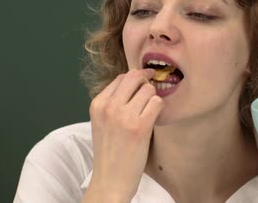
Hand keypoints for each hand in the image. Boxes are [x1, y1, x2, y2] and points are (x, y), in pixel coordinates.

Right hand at [83, 69, 164, 202]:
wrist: (110, 180)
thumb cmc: (110, 152)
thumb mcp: (102, 122)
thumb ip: (113, 102)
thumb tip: (136, 82)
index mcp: (97, 104)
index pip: (121, 77)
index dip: (136, 79)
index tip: (144, 84)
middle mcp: (109, 107)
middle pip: (135, 76)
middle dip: (147, 81)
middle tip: (151, 92)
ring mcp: (124, 116)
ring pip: (148, 89)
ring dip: (153, 99)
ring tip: (149, 113)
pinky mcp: (140, 127)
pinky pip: (158, 103)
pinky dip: (160, 109)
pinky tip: (154, 120)